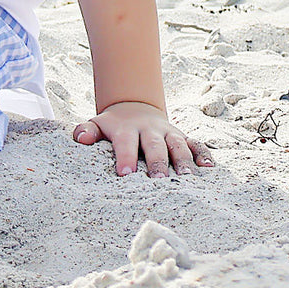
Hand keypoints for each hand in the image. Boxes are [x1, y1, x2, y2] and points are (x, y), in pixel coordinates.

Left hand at [73, 101, 212, 176]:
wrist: (134, 106)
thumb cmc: (114, 124)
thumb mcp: (98, 124)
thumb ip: (87, 130)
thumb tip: (80, 138)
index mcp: (127, 128)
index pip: (125, 142)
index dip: (125, 156)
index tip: (125, 174)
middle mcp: (149, 129)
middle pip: (154, 145)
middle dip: (157, 162)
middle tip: (159, 181)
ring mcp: (167, 132)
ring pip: (177, 144)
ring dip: (182, 159)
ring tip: (186, 178)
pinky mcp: (181, 136)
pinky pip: (195, 143)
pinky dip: (202, 154)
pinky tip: (208, 168)